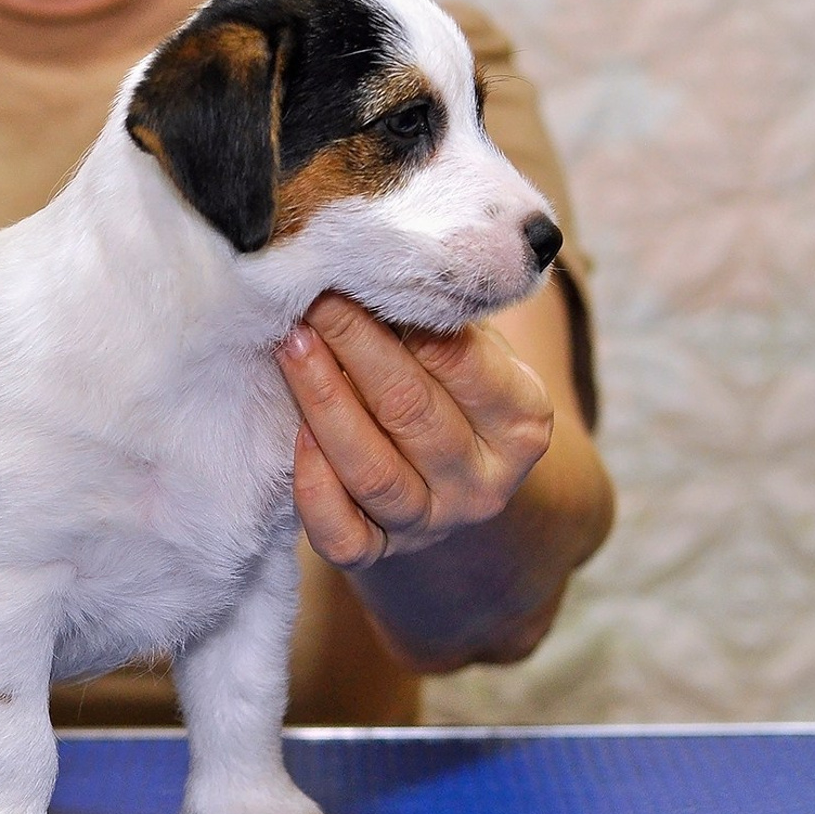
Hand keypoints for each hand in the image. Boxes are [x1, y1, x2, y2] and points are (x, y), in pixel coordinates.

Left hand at [277, 294, 553, 570]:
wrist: (452, 482)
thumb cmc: (451, 390)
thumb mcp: (472, 351)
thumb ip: (443, 317)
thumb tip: (380, 259)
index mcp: (522, 423)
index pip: (461, 361)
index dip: (406, 315)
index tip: (360, 269)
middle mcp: (484, 482)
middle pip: (410, 411)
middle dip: (354, 345)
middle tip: (313, 296)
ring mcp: (432, 524)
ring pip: (371, 471)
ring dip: (324, 401)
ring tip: (292, 345)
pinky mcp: (380, 554)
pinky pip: (341, 535)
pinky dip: (313, 487)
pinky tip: (294, 433)